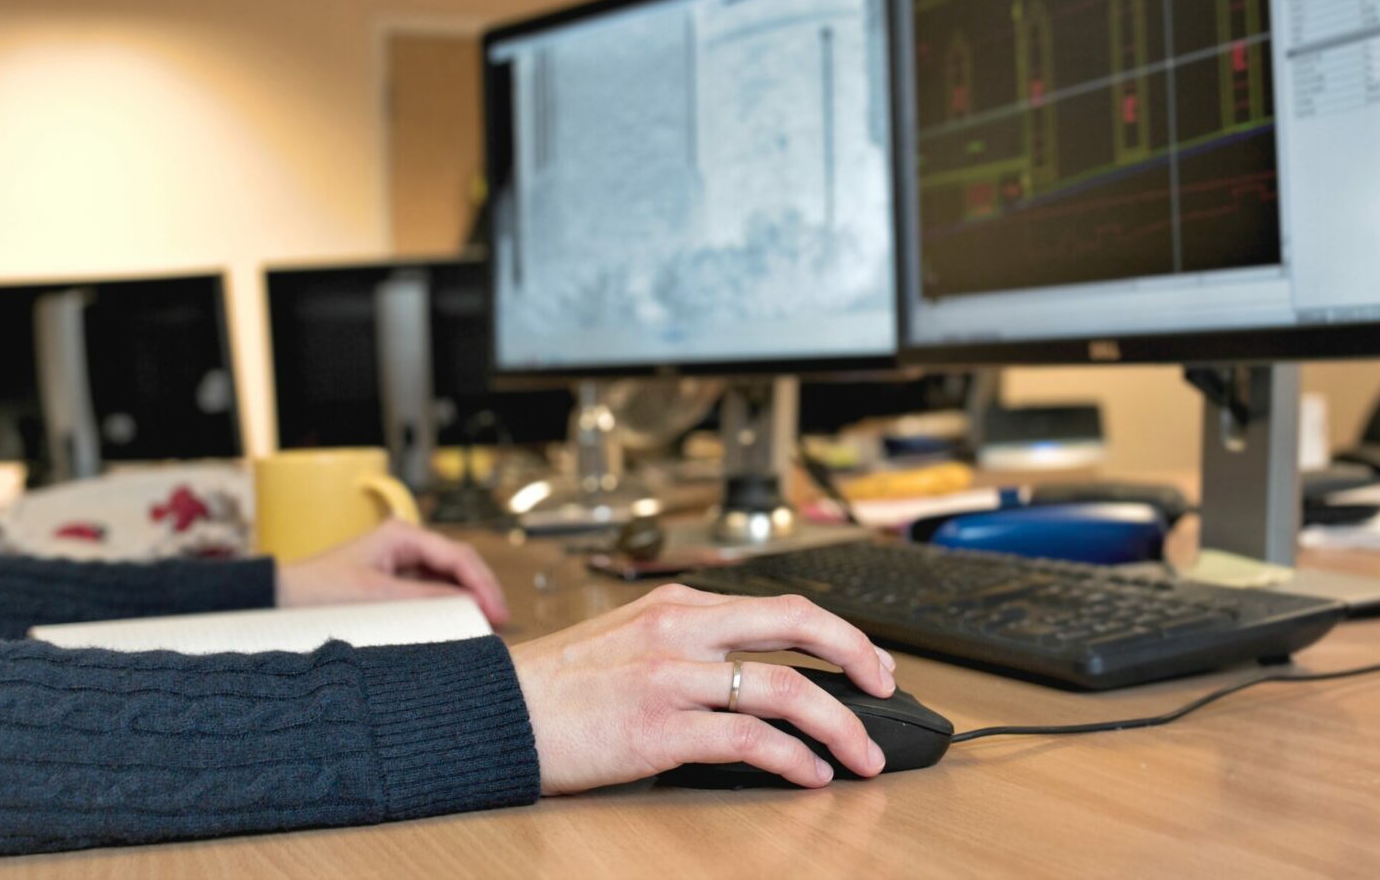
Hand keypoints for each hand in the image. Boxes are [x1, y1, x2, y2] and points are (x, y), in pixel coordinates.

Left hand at [274, 520, 508, 624]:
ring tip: (484, 627)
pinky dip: (447, 608)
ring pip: (448, 580)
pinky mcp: (392, 585)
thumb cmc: (318, 594)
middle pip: (459, 566)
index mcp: (402, 535)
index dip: (483, 585)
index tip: (498, 613)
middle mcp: (405, 545)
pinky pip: (431, 593)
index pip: (459, 556)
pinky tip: (458, 625)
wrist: (277, 603)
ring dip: (467, 601)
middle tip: (499, 622)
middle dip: (481, 592)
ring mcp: (399, 564)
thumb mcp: (377, 597)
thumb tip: (472, 606)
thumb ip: (427, 599)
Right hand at [511, 584, 897, 793]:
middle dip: (858, 656)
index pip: (779, 604)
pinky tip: (808, 775)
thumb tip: (755, 676)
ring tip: (862, 756)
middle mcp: (680, 630)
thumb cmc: (556, 689)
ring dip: (839, 724)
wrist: (493, 715)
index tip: (867, 659)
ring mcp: (670, 677)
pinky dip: (791, 758)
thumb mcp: (626, 640)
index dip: (837, 631)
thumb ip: (687, 647)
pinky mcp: (657, 728)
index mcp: (675, 605)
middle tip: (887, 688)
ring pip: (784, 686)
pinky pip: (748, 740)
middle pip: (797, 624)